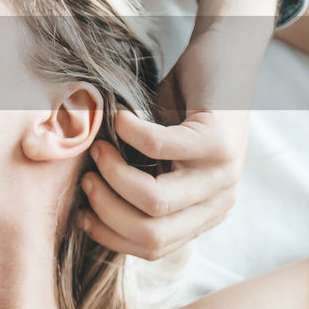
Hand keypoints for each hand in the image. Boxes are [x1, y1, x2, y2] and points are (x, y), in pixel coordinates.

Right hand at [75, 0, 281, 258]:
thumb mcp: (160, 158)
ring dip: (114, 176)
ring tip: (100, 150)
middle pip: (152, 234)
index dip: (110, 235)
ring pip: (156, 201)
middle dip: (108, 209)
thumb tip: (87, 204)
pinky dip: (128, 134)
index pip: (153, 248)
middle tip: (89, 176)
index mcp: (203, 213)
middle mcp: (219, 202)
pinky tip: (119, 118)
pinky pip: (159, 149)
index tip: (82, 213)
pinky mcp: (217, 140)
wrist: (225, 60)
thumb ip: (138, 183)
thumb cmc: (182, 107)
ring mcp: (223, 174)